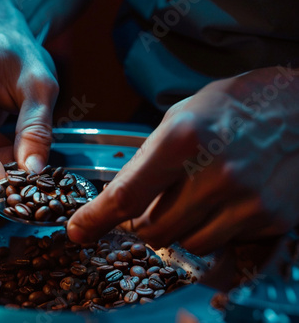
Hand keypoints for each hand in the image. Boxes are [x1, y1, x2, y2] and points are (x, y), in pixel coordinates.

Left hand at [67, 66, 298, 254]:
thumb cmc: (233, 107)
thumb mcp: (181, 117)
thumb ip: (150, 160)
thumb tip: (122, 201)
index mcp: (183, 140)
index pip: (127, 195)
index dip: (96, 219)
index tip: (78, 231)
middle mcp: (215, 174)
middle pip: (153, 231)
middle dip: (141, 226)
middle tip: (147, 210)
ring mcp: (246, 200)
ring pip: (187, 244)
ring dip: (178, 230)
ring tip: (192, 200)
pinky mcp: (271, 218)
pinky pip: (223, 244)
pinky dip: (212, 231)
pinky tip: (222, 204)